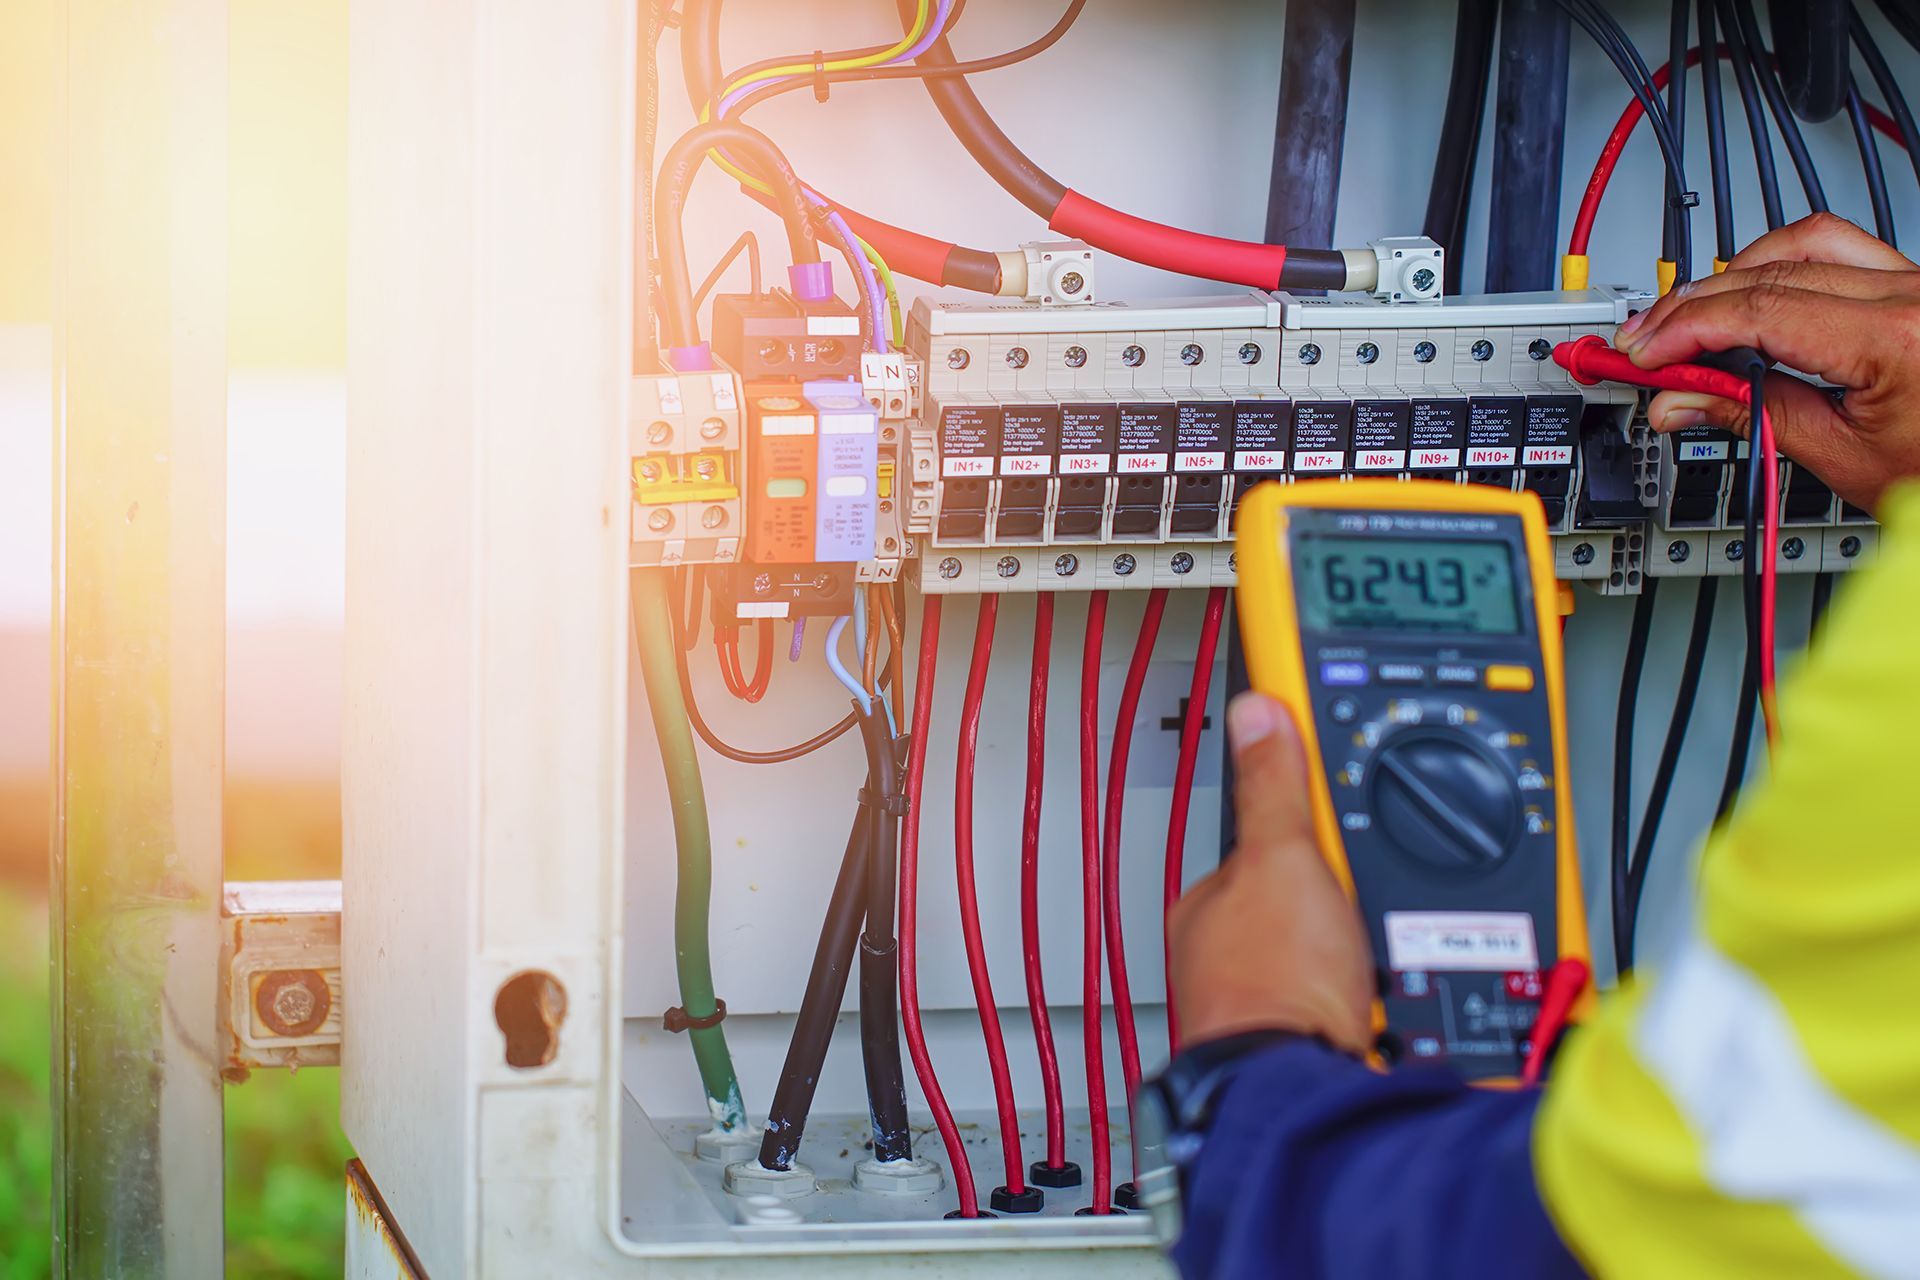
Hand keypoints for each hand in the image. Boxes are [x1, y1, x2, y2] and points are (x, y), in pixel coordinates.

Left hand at [1166, 692, 1372, 1053]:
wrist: (1304, 1092)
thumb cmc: (1273, 988)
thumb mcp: (1282, 860)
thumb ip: (1273, 790)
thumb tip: (1257, 712)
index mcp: (1211, 904)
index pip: (1263, 838)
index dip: (1310, 825)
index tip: (1342, 825)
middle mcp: (1228, 955)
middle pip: (1305, 895)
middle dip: (1344, 896)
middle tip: (1370, 904)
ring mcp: (1268, 1000)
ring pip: (1332, 949)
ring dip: (1363, 947)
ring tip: (1382, 950)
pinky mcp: (1311, 1038)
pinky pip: (1355, 994)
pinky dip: (1374, 990)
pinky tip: (1387, 990)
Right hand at [1612, 213, 1919, 512]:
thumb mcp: (1843, 458)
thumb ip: (1754, 417)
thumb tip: (1681, 401)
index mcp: (1898, 338)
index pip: (1760, 311)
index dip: (1686, 330)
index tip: (1642, 354)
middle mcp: (1914, 295)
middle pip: (1771, 272)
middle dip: (1692, 308)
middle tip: (1643, 344)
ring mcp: (1918, 283)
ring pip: (1802, 243)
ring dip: (1733, 276)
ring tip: (1689, 317)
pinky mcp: (1916, 286)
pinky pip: (1840, 248)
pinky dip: (1783, 263)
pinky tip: (1750, 290)